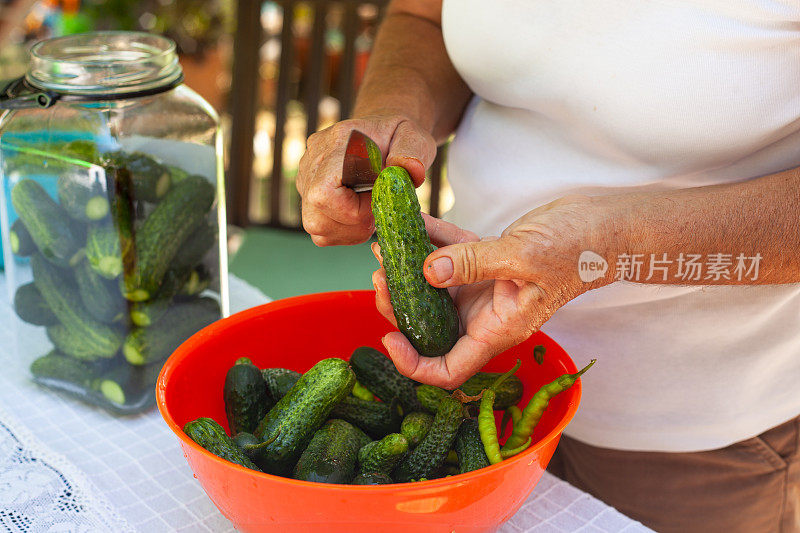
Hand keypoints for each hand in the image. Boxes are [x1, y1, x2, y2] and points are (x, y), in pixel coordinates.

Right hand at [296, 115, 435, 245]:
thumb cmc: (397, 136)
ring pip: (316, 226)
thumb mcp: (414, 136)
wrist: (380, 133)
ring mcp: (305, 177)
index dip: (354, 210)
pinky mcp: (307, 193)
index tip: (381, 200)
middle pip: (316, 217)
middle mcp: (314, 160)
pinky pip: (319, 228)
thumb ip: (412, 151)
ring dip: (350, 230)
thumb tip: (413, 171)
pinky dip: (344, 230)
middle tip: (379, 210)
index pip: (324, 193)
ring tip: (371, 211)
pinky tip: (360, 214)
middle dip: (354, 224)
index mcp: (338, 143)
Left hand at [371, 195, 615, 387]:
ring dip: (407, 269)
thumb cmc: (579, 249)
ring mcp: (485, 288)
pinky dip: (431, 239)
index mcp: (499, 329)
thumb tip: (428, 271)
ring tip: (383, 246)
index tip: (390, 339)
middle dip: (400, 306)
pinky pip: (450, 252)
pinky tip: (412, 223)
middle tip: (379, 277)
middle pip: (431, 326)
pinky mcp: (487, 261)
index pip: (449, 369)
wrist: (604, 225)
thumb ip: (474, 262)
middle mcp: (487, 314)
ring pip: (434, 287)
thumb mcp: (524, 256)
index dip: (415, 364)